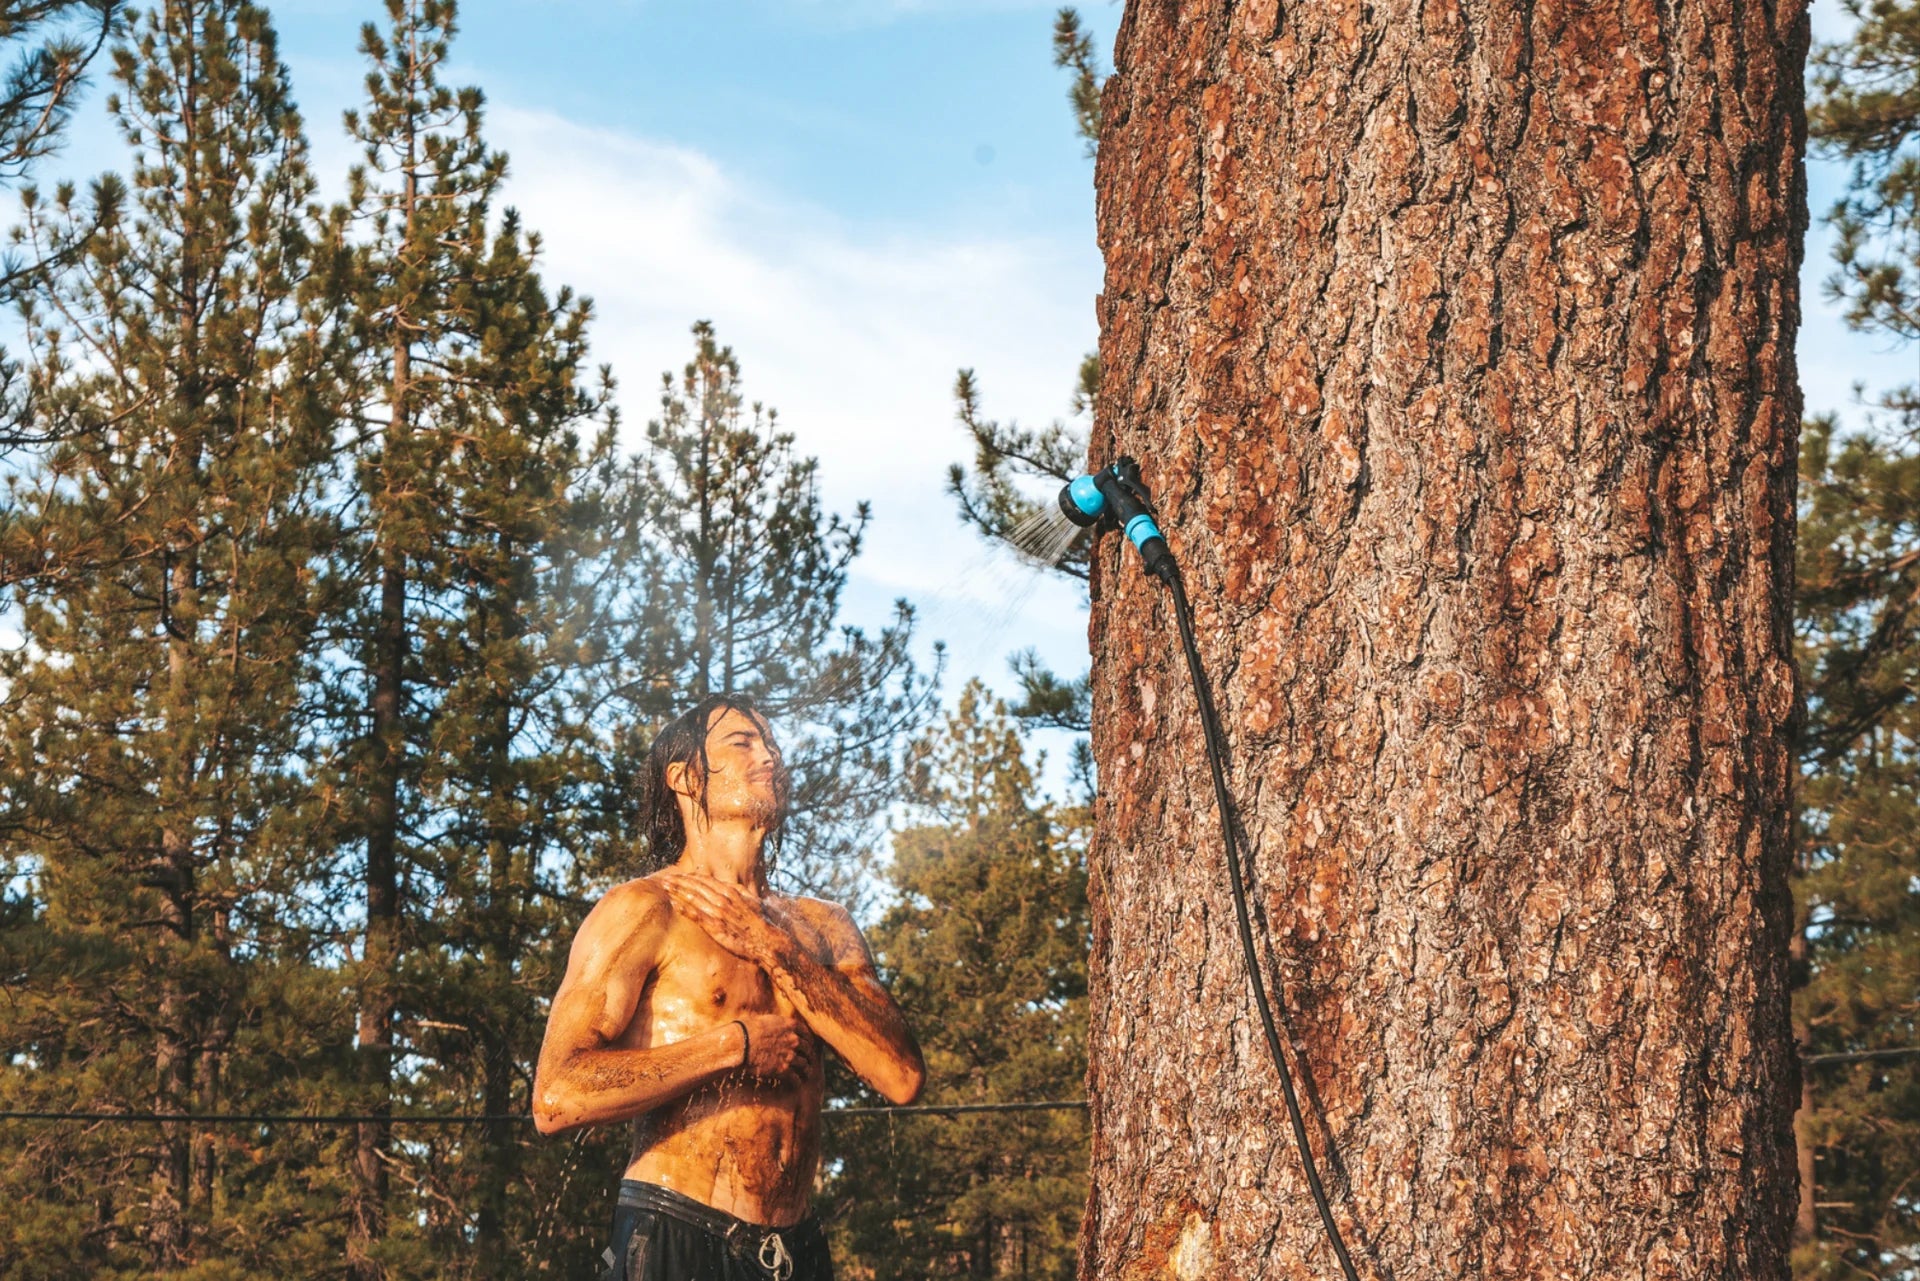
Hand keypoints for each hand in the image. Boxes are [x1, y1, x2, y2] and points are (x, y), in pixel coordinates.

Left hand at [658, 873, 793, 970]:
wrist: (768, 940)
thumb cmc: (761, 922)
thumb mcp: (752, 900)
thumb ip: (739, 891)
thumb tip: (728, 885)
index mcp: (731, 892)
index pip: (706, 880)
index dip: (690, 876)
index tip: (679, 874)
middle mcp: (723, 899)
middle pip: (696, 886)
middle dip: (679, 881)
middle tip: (665, 878)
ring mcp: (718, 913)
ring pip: (693, 898)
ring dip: (677, 891)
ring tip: (664, 886)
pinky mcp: (716, 927)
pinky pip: (696, 915)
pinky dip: (684, 908)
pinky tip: (673, 903)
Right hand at [735, 1012, 814, 1080]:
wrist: (741, 1044)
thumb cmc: (748, 1029)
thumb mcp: (765, 1020)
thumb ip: (776, 1024)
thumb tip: (774, 1026)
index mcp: (790, 1026)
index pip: (806, 1033)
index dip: (808, 1040)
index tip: (808, 1044)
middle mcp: (794, 1040)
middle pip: (808, 1049)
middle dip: (810, 1055)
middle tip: (810, 1060)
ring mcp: (790, 1055)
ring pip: (805, 1064)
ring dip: (807, 1070)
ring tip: (807, 1073)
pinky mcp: (783, 1069)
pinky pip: (795, 1077)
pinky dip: (797, 1081)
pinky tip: (797, 1083)